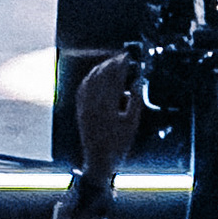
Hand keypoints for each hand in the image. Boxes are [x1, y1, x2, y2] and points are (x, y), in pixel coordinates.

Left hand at [74, 53, 142, 176]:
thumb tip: (137, 82)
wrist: (98, 161)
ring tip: (111, 62)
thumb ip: (135, 101)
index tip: (128, 57)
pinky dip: (90, 77)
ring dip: (101, 67)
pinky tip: (95, 74)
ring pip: (91, 79)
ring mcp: (84, 105)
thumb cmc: (118, 145)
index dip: (122, 64)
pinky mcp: (80, 110)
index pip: (115, 77)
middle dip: (112, 63)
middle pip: (102, 75)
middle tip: (122, 57)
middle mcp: (93, 102)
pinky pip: (83, 88)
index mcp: (107, 105)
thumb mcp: (132, 124)